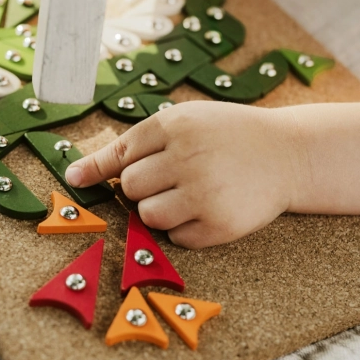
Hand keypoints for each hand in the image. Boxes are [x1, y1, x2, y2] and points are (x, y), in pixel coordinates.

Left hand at [65, 101, 300, 248]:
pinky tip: (208, 208)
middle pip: (129, 188)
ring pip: (147, 216)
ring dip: (159, 210)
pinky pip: (176, 237)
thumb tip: (73, 175)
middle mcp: (187, 158)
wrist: (287, 153)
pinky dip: (185, 228)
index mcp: (175, 125)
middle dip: (143, 187)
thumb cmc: (227, 136)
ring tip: (189, 194)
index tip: (76, 179)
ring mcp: (205, 193)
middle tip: (171, 177)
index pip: (119, 155)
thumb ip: (133, 144)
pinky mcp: (220, 225)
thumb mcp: (185, 121)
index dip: (101, 169)